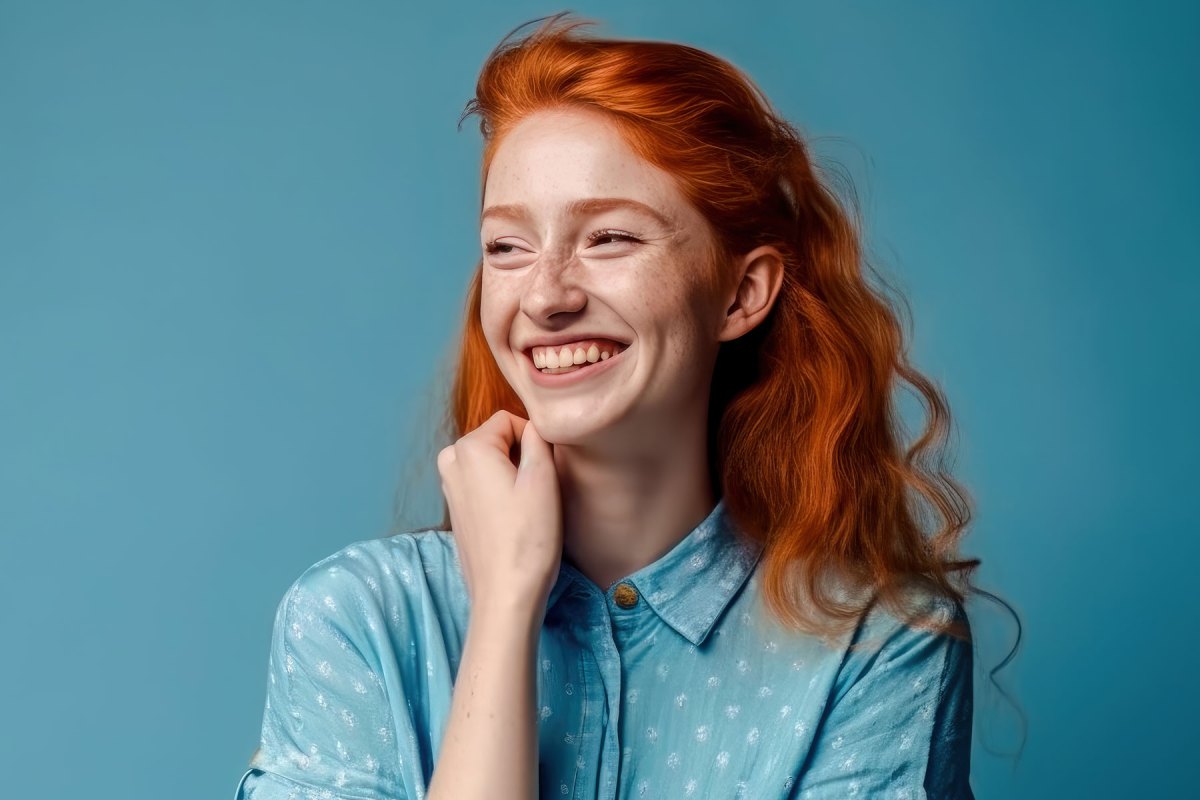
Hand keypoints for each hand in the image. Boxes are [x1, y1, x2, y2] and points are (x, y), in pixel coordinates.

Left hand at [437, 410, 562, 612]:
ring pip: (491, 461)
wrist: (505, 594)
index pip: (511, 419)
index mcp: (469, 448)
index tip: (545, 472)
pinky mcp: (454, 508)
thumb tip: (536, 425)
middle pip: (498, 439)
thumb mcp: (543, 478)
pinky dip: (499, 492)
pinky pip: (482, 482)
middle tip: (537, 491)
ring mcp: (448, 486)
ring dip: (511, 475)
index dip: (534, 441)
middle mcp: (450, 461)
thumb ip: (538, 438)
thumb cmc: (528, 537)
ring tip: (525, 506)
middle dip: (521, 457)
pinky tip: (512, 519)